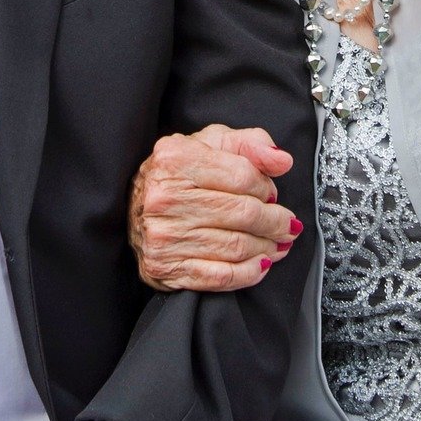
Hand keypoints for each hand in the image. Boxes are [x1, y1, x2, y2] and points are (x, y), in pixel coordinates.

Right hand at [128, 125, 298, 291]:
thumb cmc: (179, 173)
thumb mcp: (211, 144)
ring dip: (267, 248)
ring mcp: (162, 235)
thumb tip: (282, 161)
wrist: (133, 205)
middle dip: (275, 222)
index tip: (273, 195)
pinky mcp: (163, 266)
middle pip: (243, 213)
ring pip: (236, 246)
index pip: (243, 176)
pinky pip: (219, 276)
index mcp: (176, 159)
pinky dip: (249, 273)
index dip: (267, 188)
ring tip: (279, 243)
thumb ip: (250, 145)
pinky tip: (261, 264)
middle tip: (287, 224)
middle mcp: (164, 197)